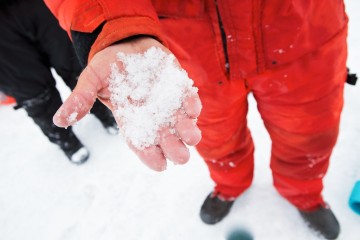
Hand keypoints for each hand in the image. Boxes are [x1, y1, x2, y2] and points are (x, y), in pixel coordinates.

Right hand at [53, 37, 201, 170]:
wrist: (128, 43)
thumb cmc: (110, 64)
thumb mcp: (92, 79)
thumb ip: (81, 98)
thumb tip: (58, 120)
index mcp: (133, 122)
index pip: (144, 147)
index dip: (152, 158)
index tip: (160, 164)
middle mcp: (154, 119)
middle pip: (169, 144)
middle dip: (176, 150)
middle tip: (178, 151)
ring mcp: (170, 106)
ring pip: (186, 129)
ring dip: (189, 132)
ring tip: (189, 133)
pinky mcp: (180, 91)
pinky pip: (191, 104)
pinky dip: (193, 106)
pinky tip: (191, 105)